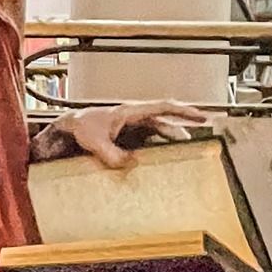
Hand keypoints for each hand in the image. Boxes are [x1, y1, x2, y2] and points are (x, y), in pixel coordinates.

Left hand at [44, 100, 220, 170]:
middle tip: (203, 134)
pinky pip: (150, 140)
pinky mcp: (129, 137)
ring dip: (174, 138)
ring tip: (189, 149)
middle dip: (186, 126)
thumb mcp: (94, 141)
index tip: (202, 116)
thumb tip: (131, 164)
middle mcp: (135, 117)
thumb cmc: (80, 125)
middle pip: (167, 121)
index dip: (184, 111)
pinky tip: (167, 157)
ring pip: (161, 131)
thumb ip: (111, 154)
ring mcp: (133, 126)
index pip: (164, 107)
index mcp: (131, 111)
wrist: (68, 127)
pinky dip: (161, 146)